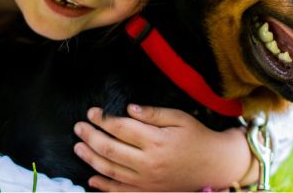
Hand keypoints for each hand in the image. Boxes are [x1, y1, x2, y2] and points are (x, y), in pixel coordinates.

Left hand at [72, 104, 254, 190]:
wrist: (215, 165)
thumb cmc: (197, 138)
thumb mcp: (179, 118)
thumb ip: (153, 113)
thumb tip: (128, 108)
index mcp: (156, 141)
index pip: (121, 128)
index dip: (103, 119)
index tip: (92, 112)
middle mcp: (149, 163)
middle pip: (110, 149)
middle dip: (90, 137)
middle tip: (78, 127)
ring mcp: (147, 180)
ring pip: (111, 170)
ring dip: (91, 158)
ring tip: (78, 147)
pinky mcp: (148, 191)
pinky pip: (121, 191)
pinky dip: (104, 186)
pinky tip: (91, 179)